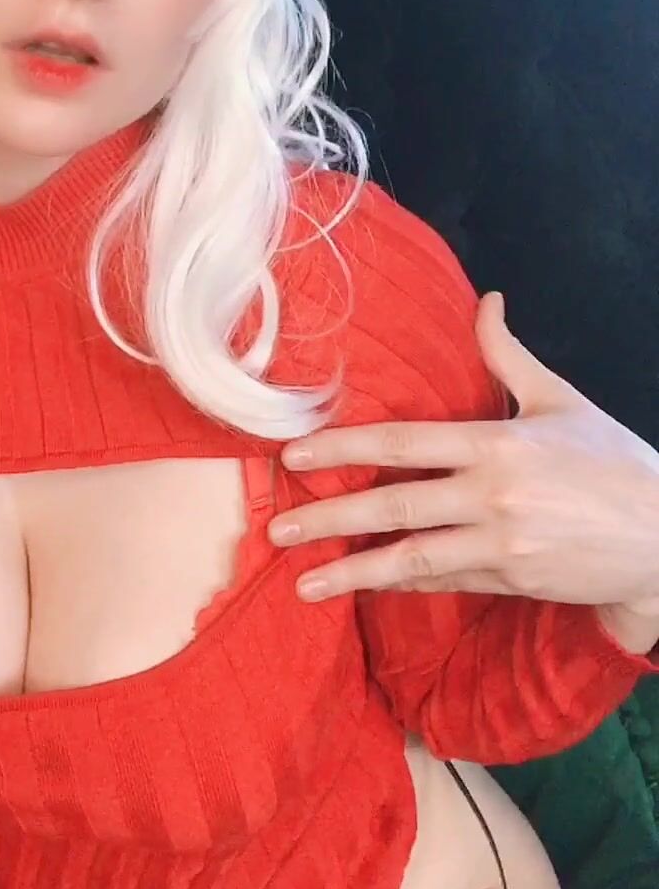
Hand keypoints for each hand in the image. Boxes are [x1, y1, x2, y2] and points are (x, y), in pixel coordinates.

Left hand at [270, 292, 658, 610]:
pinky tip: (364, 587)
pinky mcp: (512, 581)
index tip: (296, 456)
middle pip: (395, 504)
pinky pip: (445, 582)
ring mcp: (502, 545)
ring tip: (303, 582)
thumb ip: (510, 356)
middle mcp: (494, 496)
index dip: (345, 446)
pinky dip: (402, 585)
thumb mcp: (562, 400)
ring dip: (353, 571)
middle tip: (276, 526)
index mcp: (499, 444)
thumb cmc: (613, 462)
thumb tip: (486, 301)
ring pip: (413, 559)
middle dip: (330, 516)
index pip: (405, 441)